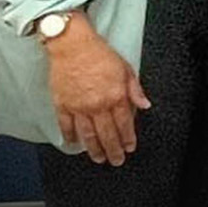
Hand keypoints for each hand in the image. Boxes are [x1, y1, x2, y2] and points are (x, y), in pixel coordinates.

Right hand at [44, 17, 149, 164]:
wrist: (72, 45)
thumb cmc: (99, 54)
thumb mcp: (126, 69)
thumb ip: (135, 90)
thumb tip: (145, 105)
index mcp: (115, 97)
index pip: (124, 124)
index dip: (128, 139)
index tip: (129, 148)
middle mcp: (97, 105)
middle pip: (107, 134)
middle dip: (113, 150)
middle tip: (116, 161)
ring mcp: (78, 107)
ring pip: (87, 134)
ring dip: (94, 149)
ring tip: (98, 158)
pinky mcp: (61, 104)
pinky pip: (66, 125)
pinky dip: (70, 136)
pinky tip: (74, 143)